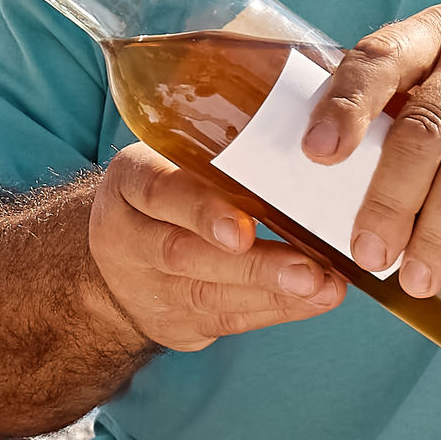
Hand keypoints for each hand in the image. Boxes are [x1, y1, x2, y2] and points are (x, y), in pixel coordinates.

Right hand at [85, 143, 345, 352]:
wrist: (115, 260)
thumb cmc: (169, 190)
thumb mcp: (170, 156)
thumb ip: (219, 144)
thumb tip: (311, 114)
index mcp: (130, 182)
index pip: (159, 194)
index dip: (201, 212)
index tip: (244, 228)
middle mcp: (129, 239)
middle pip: (185, 255)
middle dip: (252, 266)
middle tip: (309, 270)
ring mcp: (148, 288)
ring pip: (209, 296)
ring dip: (274, 294)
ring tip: (325, 288)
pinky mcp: (175, 325)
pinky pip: (227, 321)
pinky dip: (276, 310)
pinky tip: (315, 300)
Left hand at [301, 6, 440, 304]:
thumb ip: (399, 99)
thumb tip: (318, 174)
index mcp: (440, 35)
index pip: (382, 59)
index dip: (346, 106)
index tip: (316, 156)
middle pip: (424, 129)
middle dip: (389, 198)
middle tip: (367, 253)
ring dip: (437, 234)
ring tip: (415, 281)